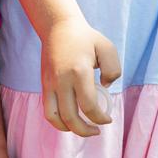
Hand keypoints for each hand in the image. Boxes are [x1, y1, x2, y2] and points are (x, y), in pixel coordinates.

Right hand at [40, 18, 120, 136]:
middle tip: (97, 130)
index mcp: (79, 71)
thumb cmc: (85, 38)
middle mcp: (62, 80)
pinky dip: (58, 122)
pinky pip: (47, 110)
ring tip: (82, 129)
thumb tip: (104, 88)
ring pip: (55, 118)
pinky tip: (69, 121)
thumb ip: (113, 70)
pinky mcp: (44, 84)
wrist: (58, 27)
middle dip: (86, 130)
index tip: (108, 119)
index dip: (100, 118)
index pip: (89, 105)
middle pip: (71, 117)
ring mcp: (50, 83)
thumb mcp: (107, 48)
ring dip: (70, 129)